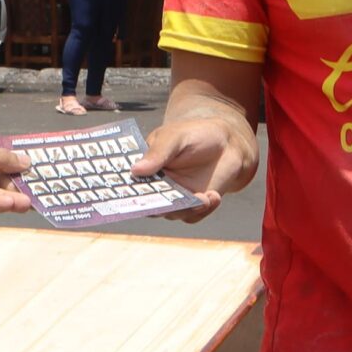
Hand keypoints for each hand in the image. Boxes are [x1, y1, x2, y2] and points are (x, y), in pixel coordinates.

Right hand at [132, 113, 257, 223]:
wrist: (227, 143)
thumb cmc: (195, 134)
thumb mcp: (175, 137)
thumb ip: (158, 153)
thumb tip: (134, 170)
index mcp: (144, 167)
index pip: (129, 183)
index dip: (125, 191)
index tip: (130, 195)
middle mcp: (156, 186)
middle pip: (147, 204)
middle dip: (158, 207)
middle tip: (171, 203)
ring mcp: (174, 197)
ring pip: (171, 214)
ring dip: (186, 209)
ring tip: (204, 197)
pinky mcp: (193, 205)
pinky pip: (192, 216)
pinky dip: (202, 210)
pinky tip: (213, 196)